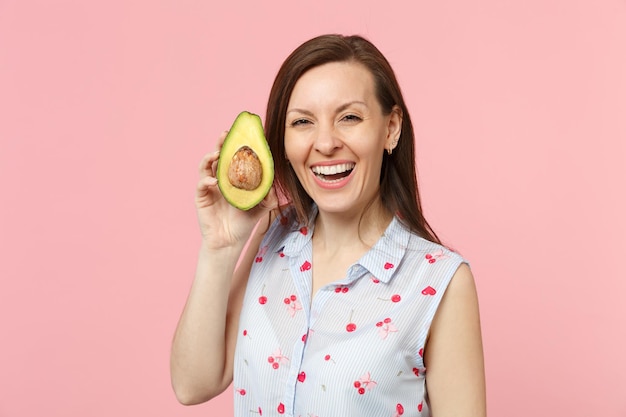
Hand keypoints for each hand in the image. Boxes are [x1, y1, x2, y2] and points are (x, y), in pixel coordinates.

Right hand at [195, 131, 277, 248]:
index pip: (235, 157)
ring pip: (206, 166)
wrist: (230, 241)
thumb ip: (269, 196)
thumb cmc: (243, 223)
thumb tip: (274, 184)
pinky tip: (215, 181)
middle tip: (226, 133)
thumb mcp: (261, 208)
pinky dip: (207, 180)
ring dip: (210, 157)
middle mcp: (220, 178)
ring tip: (217, 154)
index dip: (237, 145)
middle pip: (219, 156)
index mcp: (234, 178)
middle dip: (221, 143)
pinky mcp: (202, 197)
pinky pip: (202, 184)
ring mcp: (210, 187)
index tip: (244, 134)